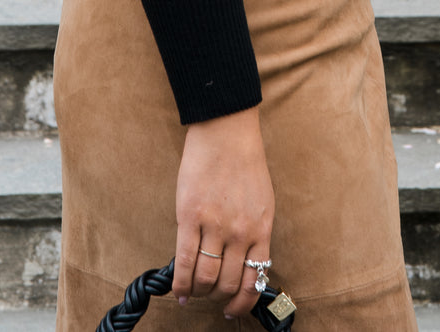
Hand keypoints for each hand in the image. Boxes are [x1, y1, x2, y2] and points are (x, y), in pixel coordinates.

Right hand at [173, 104, 274, 318]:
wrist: (226, 130)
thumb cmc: (244, 161)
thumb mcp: (261, 200)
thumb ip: (253, 231)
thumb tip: (241, 262)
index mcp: (261, 228)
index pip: (254, 280)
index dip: (242, 302)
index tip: (232, 309)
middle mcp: (240, 232)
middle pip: (228, 284)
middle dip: (217, 298)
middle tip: (209, 296)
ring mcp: (215, 225)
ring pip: (206, 278)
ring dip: (198, 292)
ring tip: (193, 290)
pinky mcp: (190, 216)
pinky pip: (184, 261)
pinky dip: (180, 282)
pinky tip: (178, 289)